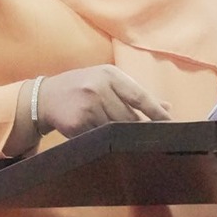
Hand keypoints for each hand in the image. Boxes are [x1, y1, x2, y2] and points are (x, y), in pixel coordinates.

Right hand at [35, 65, 171, 137]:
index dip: (156, 112)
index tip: (171, 124)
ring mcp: (87, 106)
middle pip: (129, 117)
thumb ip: (136, 94)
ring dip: (120, 137)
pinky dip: (104, 141)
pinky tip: (103, 141)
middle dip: (137, 129)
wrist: (46, 96)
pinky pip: (99, 138)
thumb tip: (167, 107)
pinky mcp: (76, 124)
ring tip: (123, 139)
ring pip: (115, 130)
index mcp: (111, 75)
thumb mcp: (108, 81)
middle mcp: (99, 88)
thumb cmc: (83, 87)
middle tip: (145, 138)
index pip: (140, 96)